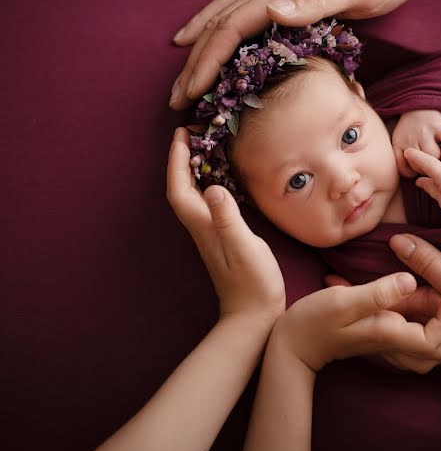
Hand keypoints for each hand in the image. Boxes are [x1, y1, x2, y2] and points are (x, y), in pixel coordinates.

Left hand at [166, 128, 284, 322]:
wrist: (253, 316)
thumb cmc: (252, 283)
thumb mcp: (245, 247)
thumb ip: (228, 218)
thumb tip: (214, 187)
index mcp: (204, 226)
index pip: (180, 188)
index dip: (177, 161)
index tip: (182, 134)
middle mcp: (202, 228)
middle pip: (182, 189)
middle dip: (181, 160)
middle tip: (190, 134)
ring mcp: (211, 235)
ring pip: (193, 196)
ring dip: (193, 171)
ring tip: (203, 149)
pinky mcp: (223, 239)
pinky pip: (207, 204)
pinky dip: (208, 185)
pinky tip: (221, 180)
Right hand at [169, 0, 422, 109]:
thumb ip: (316, 0)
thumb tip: (272, 12)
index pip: (233, 28)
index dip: (210, 61)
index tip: (193, 91)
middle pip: (219, 25)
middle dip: (196, 63)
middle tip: (177, 99)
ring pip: (222, 16)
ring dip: (200, 48)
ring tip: (183, 77)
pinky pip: (234, 9)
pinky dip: (212, 25)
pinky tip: (204, 36)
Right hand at [272, 272, 440, 371]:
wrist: (294, 344)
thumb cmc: (313, 321)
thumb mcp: (343, 300)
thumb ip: (378, 292)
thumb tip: (410, 281)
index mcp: (389, 335)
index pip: (435, 341)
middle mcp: (394, 345)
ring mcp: (390, 345)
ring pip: (432, 349)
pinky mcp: (385, 338)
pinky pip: (418, 340)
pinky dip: (431, 325)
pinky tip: (426, 300)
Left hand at [392, 110, 440, 177]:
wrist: (421, 101)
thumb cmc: (412, 128)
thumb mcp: (401, 141)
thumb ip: (403, 159)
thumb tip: (417, 181)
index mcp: (399, 144)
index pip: (405, 170)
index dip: (415, 174)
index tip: (423, 170)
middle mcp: (410, 138)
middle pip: (421, 166)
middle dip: (430, 169)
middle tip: (438, 166)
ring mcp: (424, 132)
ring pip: (434, 157)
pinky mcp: (439, 125)